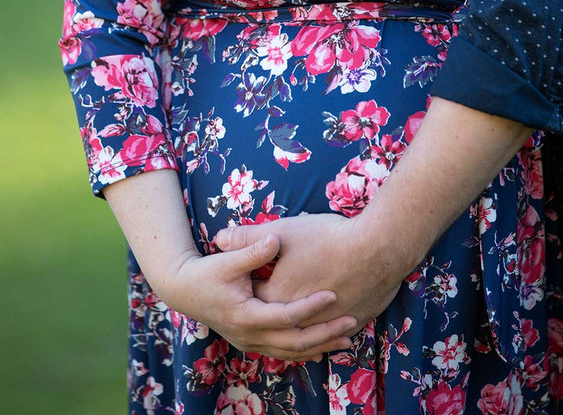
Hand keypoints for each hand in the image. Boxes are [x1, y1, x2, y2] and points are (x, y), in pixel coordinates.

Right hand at [157, 234, 357, 360]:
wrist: (184, 291)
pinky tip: (322, 347)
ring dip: (319, 346)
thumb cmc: (206, 272)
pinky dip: (304, 350)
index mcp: (246, 315)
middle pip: (294, 342)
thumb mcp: (228, 260)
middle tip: (351, 324)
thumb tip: (273, 237)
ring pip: (291, 352)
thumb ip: (252, 250)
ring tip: (347, 340)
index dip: (310, 306)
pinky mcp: (252, 342)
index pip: (286, 315)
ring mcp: (251, 342)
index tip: (333, 294)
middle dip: (325, 334)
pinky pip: (283, 352)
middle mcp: (250, 335)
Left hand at [215, 214, 402, 334]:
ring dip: (300, 328)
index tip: (249, 278)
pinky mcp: (354, 321)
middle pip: (280, 321)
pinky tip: (330, 322)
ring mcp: (328, 323)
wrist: (379, 247)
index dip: (252, 287)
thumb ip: (249, 238)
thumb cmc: (328, 238)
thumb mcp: (283, 231)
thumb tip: (219, 238)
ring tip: (293, 320)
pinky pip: (335, 330)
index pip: (256, 300)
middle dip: (271, 311)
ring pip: (308, 333)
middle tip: (264, 302)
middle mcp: (301, 319)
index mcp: (279, 299)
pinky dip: (328, 329)